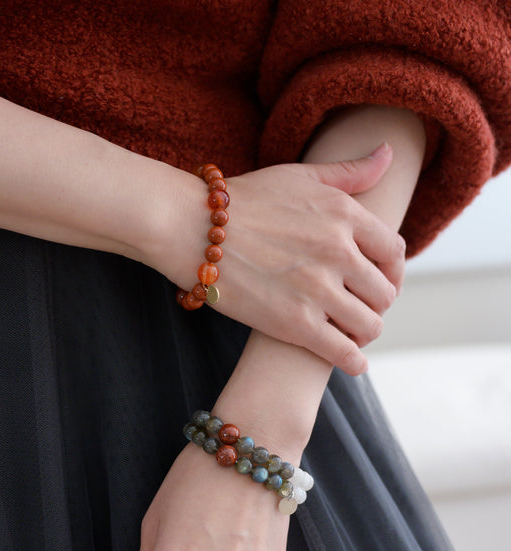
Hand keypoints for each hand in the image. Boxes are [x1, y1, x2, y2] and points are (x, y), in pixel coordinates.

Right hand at [145, 144, 403, 373]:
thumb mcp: (299, 176)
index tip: (379, 279)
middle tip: (361, 308)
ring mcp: (318, 289)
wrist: (191, 228)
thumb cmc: (243, 201)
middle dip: (377, 303)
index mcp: (344, 215)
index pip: (394, 252)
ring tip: (351, 333)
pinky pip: (345, 353)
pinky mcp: (296, 324)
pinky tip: (351, 361)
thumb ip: (349, 171)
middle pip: (385, 292)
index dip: (392, 271)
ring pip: (370, 325)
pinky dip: (354, 361)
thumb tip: (388, 152)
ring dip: (365, 332)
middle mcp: (338, 251)